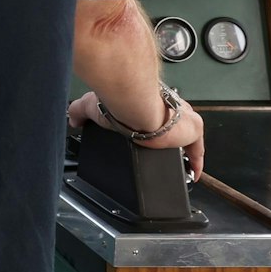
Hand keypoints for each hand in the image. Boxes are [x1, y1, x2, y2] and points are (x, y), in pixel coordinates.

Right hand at [67, 90, 205, 180]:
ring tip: (177, 165)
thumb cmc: (118, 101)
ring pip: (187, 136)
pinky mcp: (192, 129)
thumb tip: (73, 118)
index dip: (155, 124)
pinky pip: (197, 150)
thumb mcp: (91, 105)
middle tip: (164, 152)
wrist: (134, 106)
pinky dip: (195, 162)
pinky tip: (191, 173)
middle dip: (171, 137)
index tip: (153, 136)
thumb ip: (79, 111)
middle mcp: (170, 105)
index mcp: (148, 98)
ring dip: (182, 149)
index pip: (156, 111)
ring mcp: (183, 117)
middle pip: (175, 124)